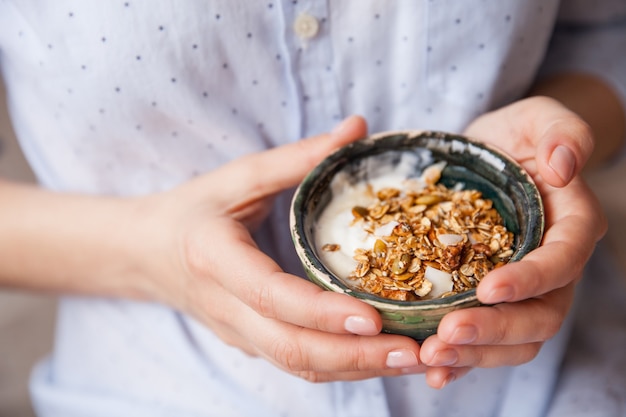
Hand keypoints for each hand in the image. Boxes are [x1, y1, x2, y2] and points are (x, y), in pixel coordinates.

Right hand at [135, 116, 424, 381]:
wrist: (144, 253)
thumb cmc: (193, 209)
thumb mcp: (239, 176)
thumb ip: (299, 156)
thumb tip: (358, 128)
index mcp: (215, 259)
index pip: (272, 296)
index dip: (322, 312)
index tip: (374, 317)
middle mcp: (225, 308)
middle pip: (292, 349)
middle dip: (356, 357)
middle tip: (415, 352)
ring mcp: (236, 333)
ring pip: (298, 366)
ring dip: (357, 369)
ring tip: (412, 361)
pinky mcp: (248, 344)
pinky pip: (296, 364)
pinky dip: (341, 367)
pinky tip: (379, 357)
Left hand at [419, 96, 607, 387]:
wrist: (489, 157)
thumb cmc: (516, 136)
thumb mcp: (539, 119)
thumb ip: (562, 132)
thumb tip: (564, 165)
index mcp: (570, 228)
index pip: (561, 263)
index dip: (530, 281)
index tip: (488, 289)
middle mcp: (550, 268)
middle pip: (539, 317)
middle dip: (494, 331)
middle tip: (446, 335)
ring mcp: (522, 291)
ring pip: (514, 339)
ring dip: (475, 353)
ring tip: (430, 355)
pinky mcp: (489, 300)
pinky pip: (485, 339)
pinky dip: (463, 358)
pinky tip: (432, 368)